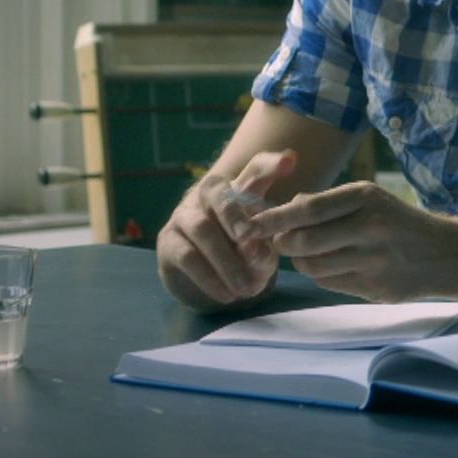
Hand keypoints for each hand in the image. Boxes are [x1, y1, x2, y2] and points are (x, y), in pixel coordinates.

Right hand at [156, 150, 296, 309]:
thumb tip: (257, 251)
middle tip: (253, 244)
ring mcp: (185, 214)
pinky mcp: (168, 241)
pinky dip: (209, 277)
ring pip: (202, 228)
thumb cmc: (243, 254)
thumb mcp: (263, 247)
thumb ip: (266, 246)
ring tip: (246, 288)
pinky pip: (187, 256)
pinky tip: (227, 295)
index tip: (289, 162)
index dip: (271, 165)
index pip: (255, 169)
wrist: (207, 279)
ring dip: (226, 260)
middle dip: (237, 218)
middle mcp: (210, 194)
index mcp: (239, 189)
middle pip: (220, 194)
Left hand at [249, 181, 454, 302]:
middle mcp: (369, 227)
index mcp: (365, 197)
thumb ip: (328, 203)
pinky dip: (322, 275)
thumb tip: (287, 206)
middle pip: (303, 241)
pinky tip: (336, 266)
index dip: (274, 218)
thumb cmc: (399, 222)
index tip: (251, 225)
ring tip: (310, 253)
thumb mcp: (371, 198)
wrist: (445, 254)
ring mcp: (372, 260)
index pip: (306, 209)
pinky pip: (329, 283)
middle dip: (284, 243)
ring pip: (312, 266)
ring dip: (301, 262)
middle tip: (282, 241)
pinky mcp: (373, 287)